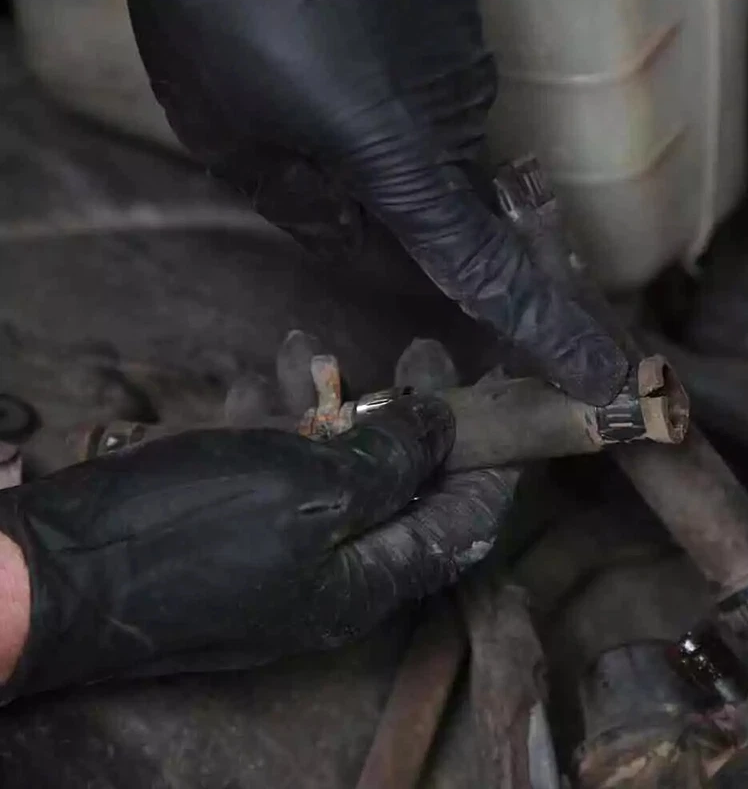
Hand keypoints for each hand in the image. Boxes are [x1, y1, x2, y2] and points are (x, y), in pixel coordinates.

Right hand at [0, 395, 516, 700]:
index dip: (492, 464)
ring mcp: (280, 546)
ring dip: (337, 404)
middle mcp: (333, 572)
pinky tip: (265, 371)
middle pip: (402, 491)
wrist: (52, 568)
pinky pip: (277, 465)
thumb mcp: (309, 492)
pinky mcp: (230, 520)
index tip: (513, 407)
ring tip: (318, 350)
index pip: (460, 524)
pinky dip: (279, 416)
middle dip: (415, 418)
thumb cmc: (189, 530)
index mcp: (366, 580)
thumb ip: (389, 465)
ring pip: (335, 466)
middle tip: (422, 355)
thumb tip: (446, 432)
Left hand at [125, 0, 627, 405]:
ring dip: (376, 147)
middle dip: (394, 224)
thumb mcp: (227, 127)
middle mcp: (457, 116)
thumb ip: (299, 204)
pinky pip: (432, 89)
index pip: (489, 273)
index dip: (550, 334)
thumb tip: (356, 240)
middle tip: (305, 167)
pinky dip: (384, 94)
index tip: (606, 375)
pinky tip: (323, 48)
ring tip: (291, 82)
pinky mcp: (460, 21)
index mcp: (401, 161)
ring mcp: (466, 61)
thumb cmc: (226, 4)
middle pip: (449, 211)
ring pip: (433, 144)